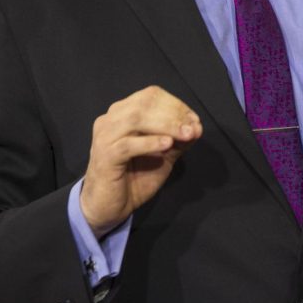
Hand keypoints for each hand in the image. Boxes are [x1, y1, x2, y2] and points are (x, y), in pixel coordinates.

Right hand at [80, 85, 202, 237]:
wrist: (110, 207)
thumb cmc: (135, 178)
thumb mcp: (164, 155)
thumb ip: (179, 139)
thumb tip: (196, 126)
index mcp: (123, 112)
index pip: (151, 96)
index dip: (176, 104)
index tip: (195, 120)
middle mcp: (111, 119)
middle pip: (145, 103)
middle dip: (174, 113)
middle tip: (193, 128)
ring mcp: (105, 136)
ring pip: (136, 118)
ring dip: (166, 125)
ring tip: (185, 135)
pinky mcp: (105, 156)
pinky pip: (128, 144)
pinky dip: (150, 142)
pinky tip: (167, 145)